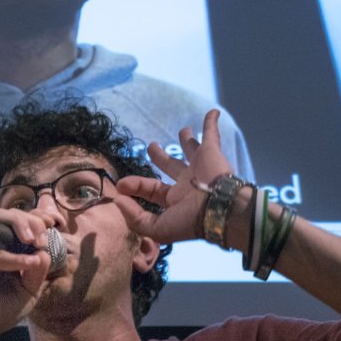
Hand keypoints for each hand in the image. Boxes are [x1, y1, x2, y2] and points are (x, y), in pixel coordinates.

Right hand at [0, 208, 54, 340]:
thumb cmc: (2, 310)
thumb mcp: (30, 289)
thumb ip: (39, 270)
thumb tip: (44, 252)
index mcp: (7, 246)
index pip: (22, 219)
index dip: (38, 217)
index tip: (54, 224)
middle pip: (10, 213)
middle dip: (32, 221)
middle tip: (43, 241)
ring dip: (19, 224)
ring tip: (33, 242)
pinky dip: (12, 257)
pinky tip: (27, 264)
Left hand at [114, 109, 232, 243]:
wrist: (221, 209)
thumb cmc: (190, 220)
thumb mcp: (158, 228)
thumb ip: (135, 218)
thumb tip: (119, 200)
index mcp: (175, 199)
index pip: (152, 189)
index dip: (135, 186)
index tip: (120, 185)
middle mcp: (188, 182)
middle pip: (171, 166)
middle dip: (160, 156)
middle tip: (151, 146)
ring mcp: (200, 166)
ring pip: (192, 149)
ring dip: (187, 139)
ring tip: (184, 130)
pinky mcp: (212, 152)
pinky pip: (212, 133)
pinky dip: (212, 122)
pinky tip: (214, 112)